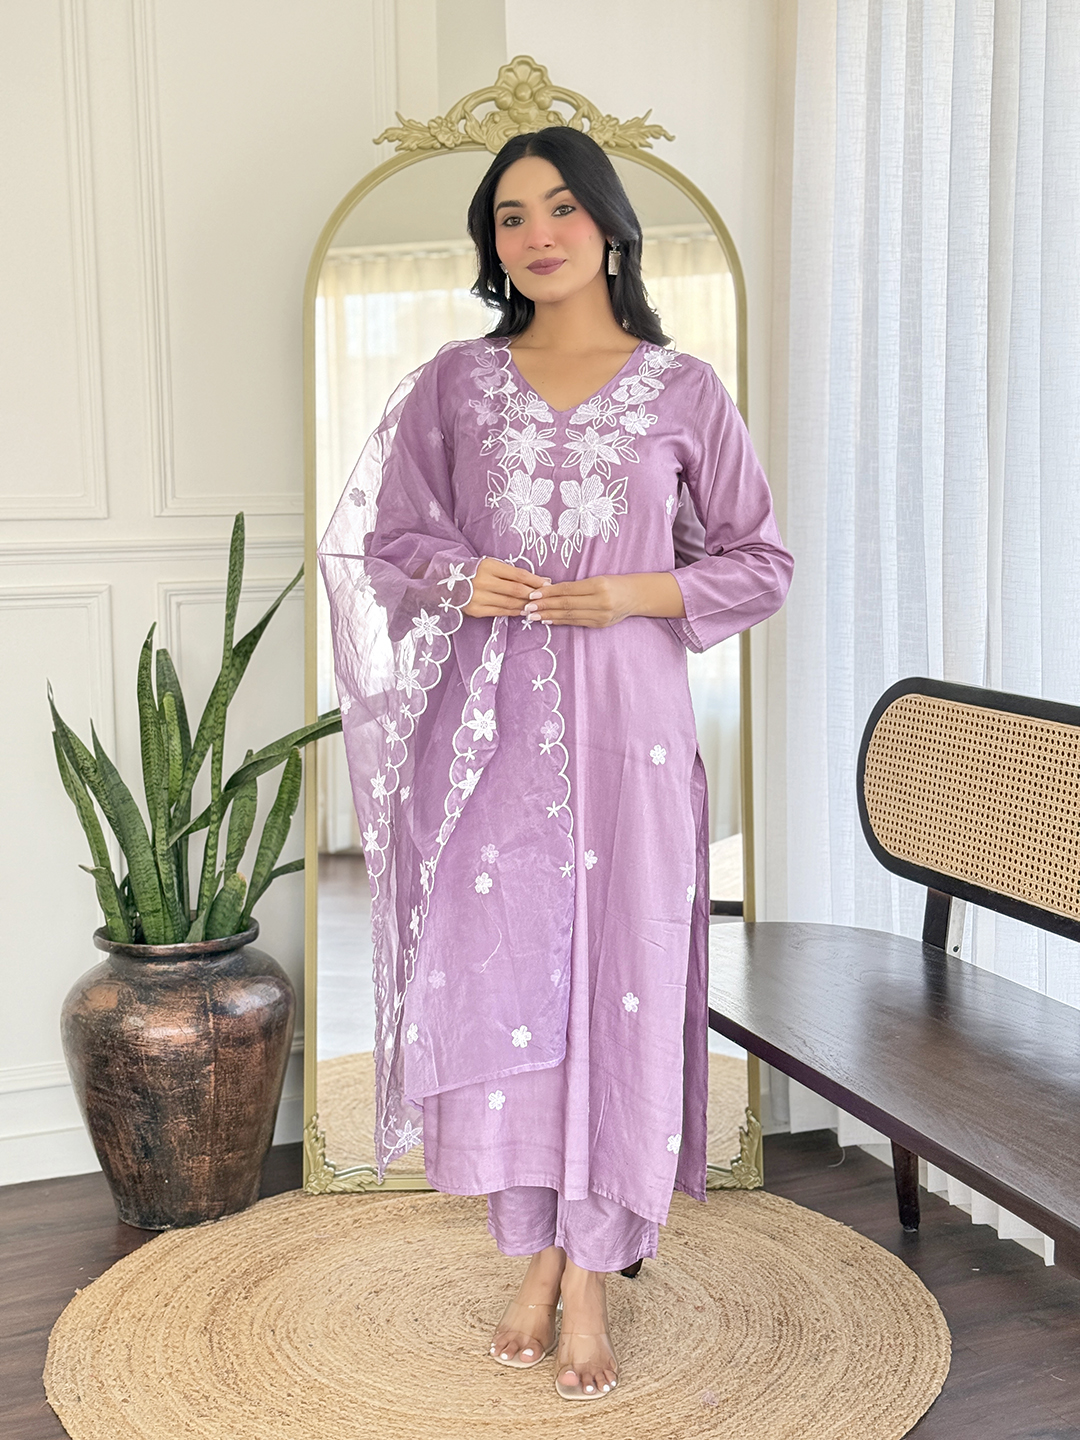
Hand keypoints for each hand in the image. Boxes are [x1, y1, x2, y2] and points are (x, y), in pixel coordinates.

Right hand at [462, 557, 549, 617]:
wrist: (446, 584)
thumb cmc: (475, 572)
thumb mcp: (490, 566)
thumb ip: (511, 573)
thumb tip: (540, 580)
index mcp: (488, 566)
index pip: (518, 574)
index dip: (535, 580)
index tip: (547, 583)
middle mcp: (482, 581)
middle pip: (516, 590)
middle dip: (533, 594)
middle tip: (545, 596)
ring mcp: (478, 597)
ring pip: (510, 603)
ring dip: (526, 605)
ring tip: (536, 605)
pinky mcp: (476, 610)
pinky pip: (500, 612)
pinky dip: (514, 612)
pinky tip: (522, 611)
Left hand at [530, 572, 685, 627]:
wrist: (636, 596)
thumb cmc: (614, 583)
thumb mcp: (598, 579)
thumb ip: (577, 586)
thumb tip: (550, 590)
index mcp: (599, 585)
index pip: (568, 590)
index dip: (549, 593)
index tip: (532, 594)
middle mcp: (601, 601)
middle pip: (566, 604)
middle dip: (544, 606)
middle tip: (526, 608)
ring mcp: (601, 615)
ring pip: (569, 616)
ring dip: (549, 616)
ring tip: (533, 616)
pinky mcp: (600, 624)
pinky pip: (576, 622)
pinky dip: (560, 621)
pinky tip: (548, 620)